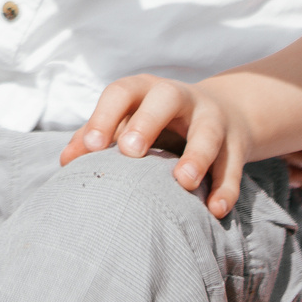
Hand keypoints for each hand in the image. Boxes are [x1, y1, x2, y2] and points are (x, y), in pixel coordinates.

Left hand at [63, 74, 252, 218]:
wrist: (222, 111)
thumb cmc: (156, 122)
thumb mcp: (128, 121)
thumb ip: (96, 137)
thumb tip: (65, 162)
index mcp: (146, 91)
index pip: (122, 92)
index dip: (105, 116)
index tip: (92, 147)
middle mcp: (180, 98)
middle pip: (166, 98)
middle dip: (147, 122)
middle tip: (130, 152)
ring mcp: (212, 118)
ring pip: (208, 131)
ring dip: (196, 156)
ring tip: (183, 183)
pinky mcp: (236, 143)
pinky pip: (233, 165)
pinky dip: (225, 188)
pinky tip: (214, 210)